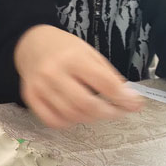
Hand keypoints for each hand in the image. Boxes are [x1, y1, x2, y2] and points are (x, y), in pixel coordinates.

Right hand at [14, 24, 143, 127]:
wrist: (31, 43)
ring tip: (97, 111)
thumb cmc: (65, 48)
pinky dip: (68, 123)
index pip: (104, 84)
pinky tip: (75, 114)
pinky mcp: (30, 97)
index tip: (135, 104)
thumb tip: (129, 100)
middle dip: (108, 112)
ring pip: (71, 115)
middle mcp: (54, 72)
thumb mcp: (90, 53)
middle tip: (117, 112)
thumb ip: (108, 76)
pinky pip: (52, 121)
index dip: (123, 98)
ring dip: (90, 118)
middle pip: (87, 104)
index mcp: (73, 58)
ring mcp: (40, 86)